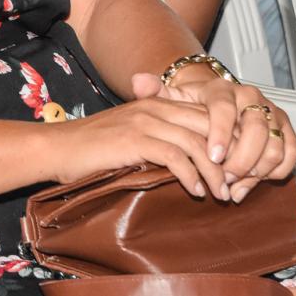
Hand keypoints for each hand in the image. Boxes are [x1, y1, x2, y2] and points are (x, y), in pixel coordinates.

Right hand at [49, 95, 231, 200]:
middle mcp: (154, 106)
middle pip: (208, 125)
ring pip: (196, 142)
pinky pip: (175, 156)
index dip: (227, 138)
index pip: (205, 113)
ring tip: (222, 193)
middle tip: (238, 181)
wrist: (57, 147)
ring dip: (214, 170)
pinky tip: (196, 190)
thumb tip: (191, 163)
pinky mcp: (134, 139)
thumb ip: (159, 139)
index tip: (238, 165)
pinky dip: (190, 175)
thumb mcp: (131, 135)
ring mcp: (144, 121)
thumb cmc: (92, 148)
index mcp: (156, 102)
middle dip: (228, 155)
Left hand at [130, 71, 295, 201]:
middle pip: (256, 130)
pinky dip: (275, 172)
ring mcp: (271, 113)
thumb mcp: (171, 98)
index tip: (212, 157)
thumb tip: (138, 83)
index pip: (224, 109)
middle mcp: (250, 97)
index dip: (220, 134)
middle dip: (240, 160)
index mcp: (222, 89)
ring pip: (275, 145)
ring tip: (234, 186)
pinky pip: (291, 153)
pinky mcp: (286, 129)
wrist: (214, 102)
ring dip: (257, 171)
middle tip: (224, 179)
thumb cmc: (193, 104)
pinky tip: (253, 183)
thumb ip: (153, 91)